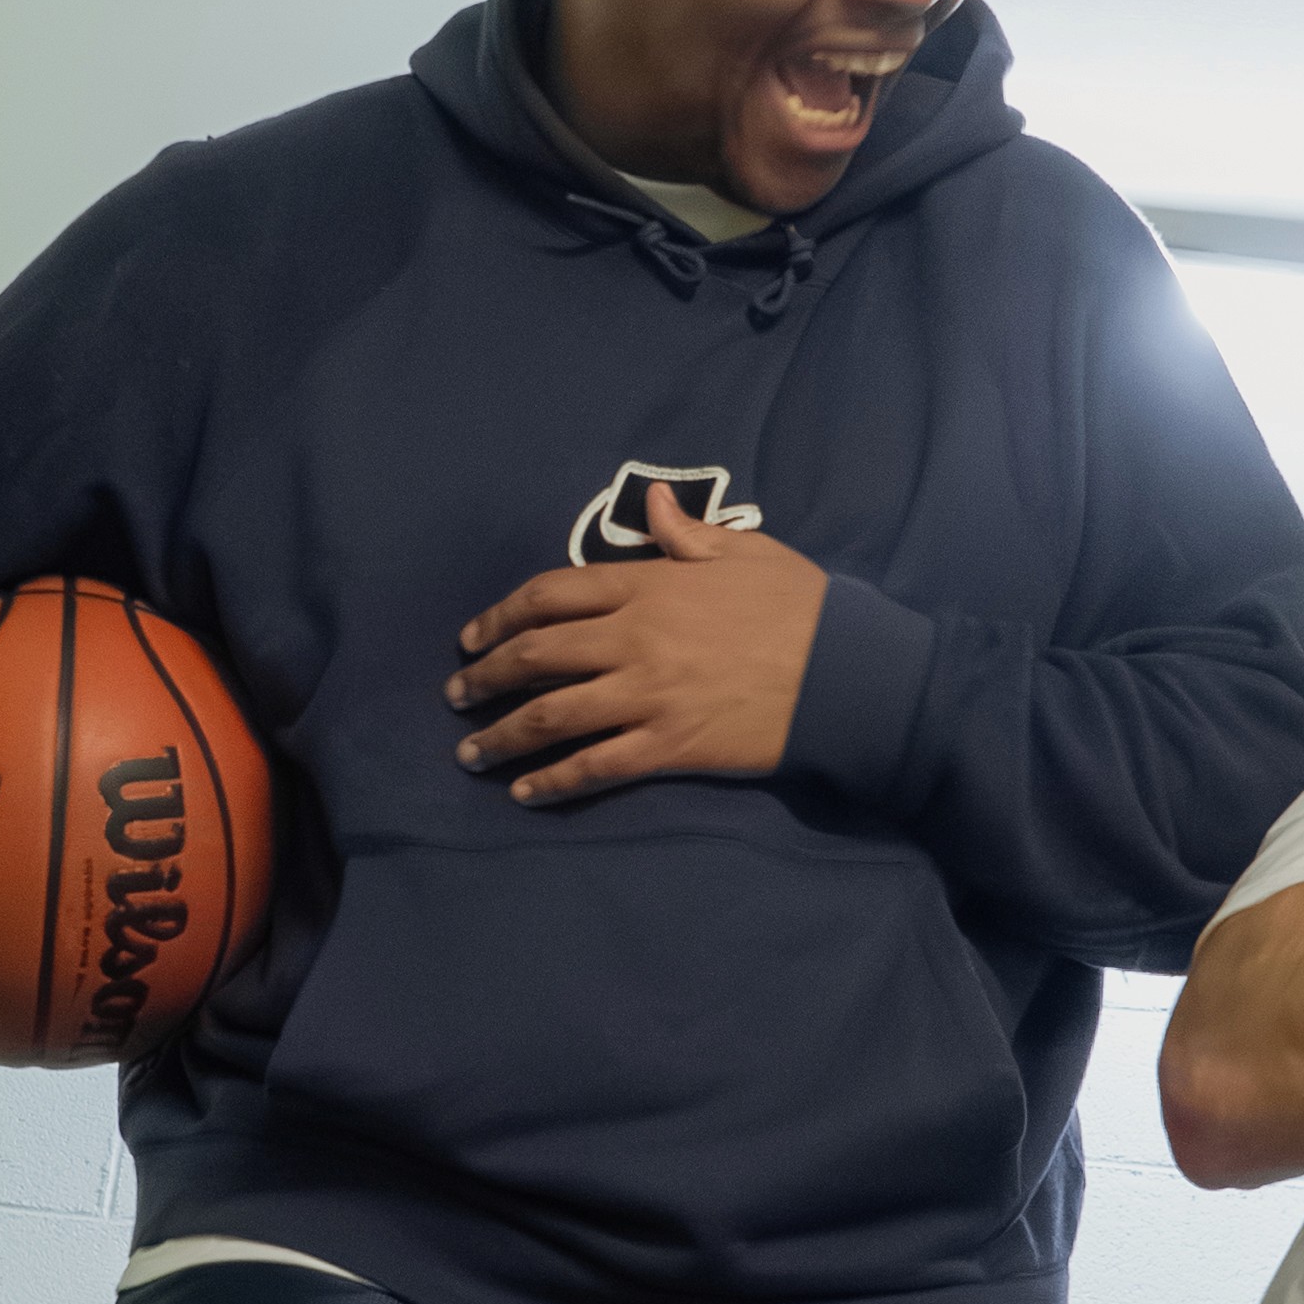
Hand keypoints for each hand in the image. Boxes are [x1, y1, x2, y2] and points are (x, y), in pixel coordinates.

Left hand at [447, 488, 829, 805]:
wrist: (847, 673)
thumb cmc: (801, 606)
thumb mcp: (745, 552)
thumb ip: (686, 537)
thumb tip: (650, 510)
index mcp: (648, 586)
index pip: (550, 594)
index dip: (501, 615)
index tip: (472, 636)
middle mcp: (635, 640)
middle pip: (536, 656)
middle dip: (484, 676)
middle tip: (457, 695)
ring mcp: (648, 696)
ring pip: (552, 715)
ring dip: (502, 734)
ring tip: (470, 751)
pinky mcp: (669, 746)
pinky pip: (595, 766)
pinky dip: (553, 781)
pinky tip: (524, 792)